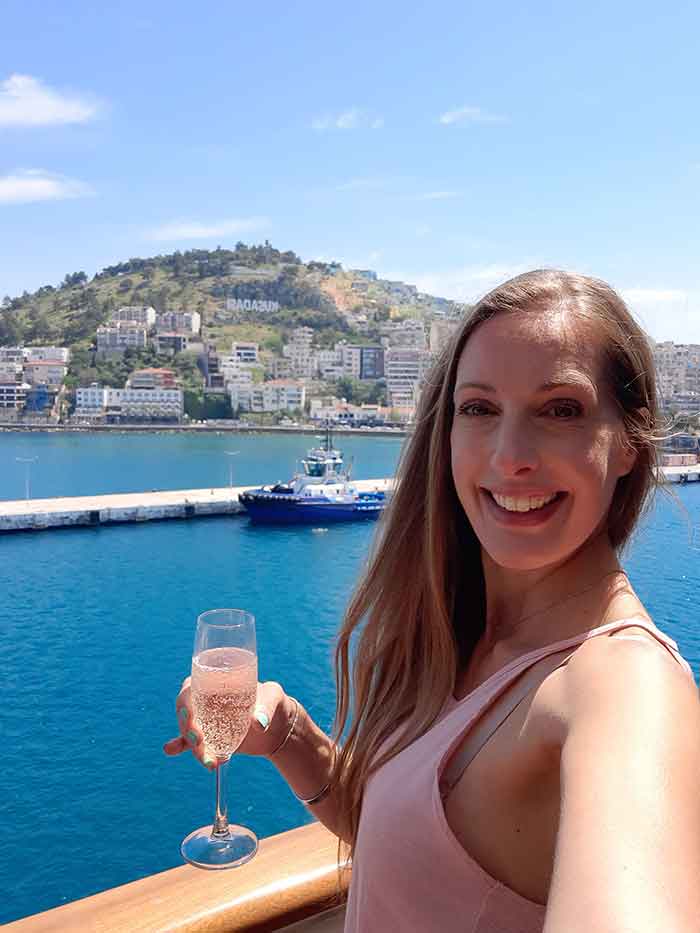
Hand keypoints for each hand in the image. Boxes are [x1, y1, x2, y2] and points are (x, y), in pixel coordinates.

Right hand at [163, 677, 291, 767]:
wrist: (277, 727)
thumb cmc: (273, 702)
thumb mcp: (274, 697)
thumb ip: (266, 708)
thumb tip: (258, 723)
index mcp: (216, 682)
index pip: (192, 687)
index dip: (185, 700)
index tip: (189, 715)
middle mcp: (205, 699)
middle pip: (186, 710)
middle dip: (187, 726)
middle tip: (198, 740)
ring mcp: (205, 719)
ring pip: (188, 730)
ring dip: (189, 744)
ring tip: (207, 761)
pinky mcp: (208, 737)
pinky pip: (188, 742)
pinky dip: (179, 746)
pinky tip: (170, 750)